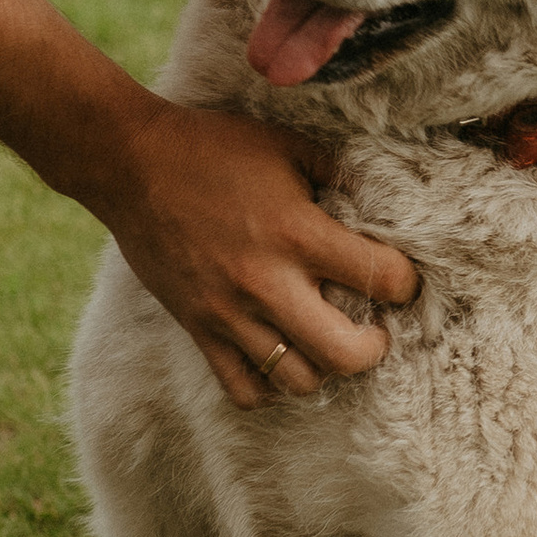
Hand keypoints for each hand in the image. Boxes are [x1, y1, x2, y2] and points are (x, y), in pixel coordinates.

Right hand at [98, 91, 419, 404]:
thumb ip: (337, 172)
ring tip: (326, 343)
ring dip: (325, 369)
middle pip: (345, 355)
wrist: (131, 165)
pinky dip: (270, 388)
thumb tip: (379, 197)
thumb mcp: (286, 145)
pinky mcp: (199, 330)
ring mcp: (230, 313)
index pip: (380, 277)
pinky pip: (243, 390)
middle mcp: (267, 282)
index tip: (400, 280)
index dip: (405, 283)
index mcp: (297, 232)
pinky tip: (281, 359)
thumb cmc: (212, 149)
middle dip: (374, 348)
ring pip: (297, 381)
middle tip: (374, 330)